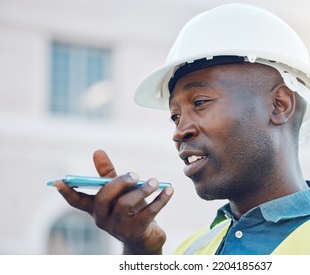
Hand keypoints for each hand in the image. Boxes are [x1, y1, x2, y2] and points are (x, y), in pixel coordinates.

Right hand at [54, 149, 173, 254]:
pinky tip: (169, 190)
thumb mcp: (120, 193)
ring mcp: (118, 227)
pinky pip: (148, 212)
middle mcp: (103, 219)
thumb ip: (109, 174)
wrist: (145, 239)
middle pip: (104, 197)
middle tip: (135, 174)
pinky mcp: (136, 232)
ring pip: (126, 205)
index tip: (57, 181)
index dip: (67, 192)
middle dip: (119, 182)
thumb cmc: (130, 211)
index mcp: (96, 209)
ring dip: (142, 189)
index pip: (77, 201)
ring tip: (155, 181)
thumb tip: (97, 151)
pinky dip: (160, 199)